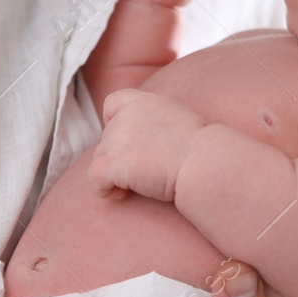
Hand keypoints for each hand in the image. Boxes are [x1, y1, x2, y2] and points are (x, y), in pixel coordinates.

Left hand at [86, 89, 205, 201]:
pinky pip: (94, 177)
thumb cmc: (200, 149)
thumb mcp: (176, 119)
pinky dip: (102, 189)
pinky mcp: (113, 163)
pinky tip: (121, 195)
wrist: (204, 162)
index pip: (111, 104)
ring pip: (100, 158)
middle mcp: (126, 116)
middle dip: (119, 156)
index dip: (112, 123)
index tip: (127, 141)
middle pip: (107, 137)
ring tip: (137, 185)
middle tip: (142, 172)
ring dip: (114, 173)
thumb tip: (142, 139)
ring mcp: (118, 139)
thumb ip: (154, 121)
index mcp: (143, 102)